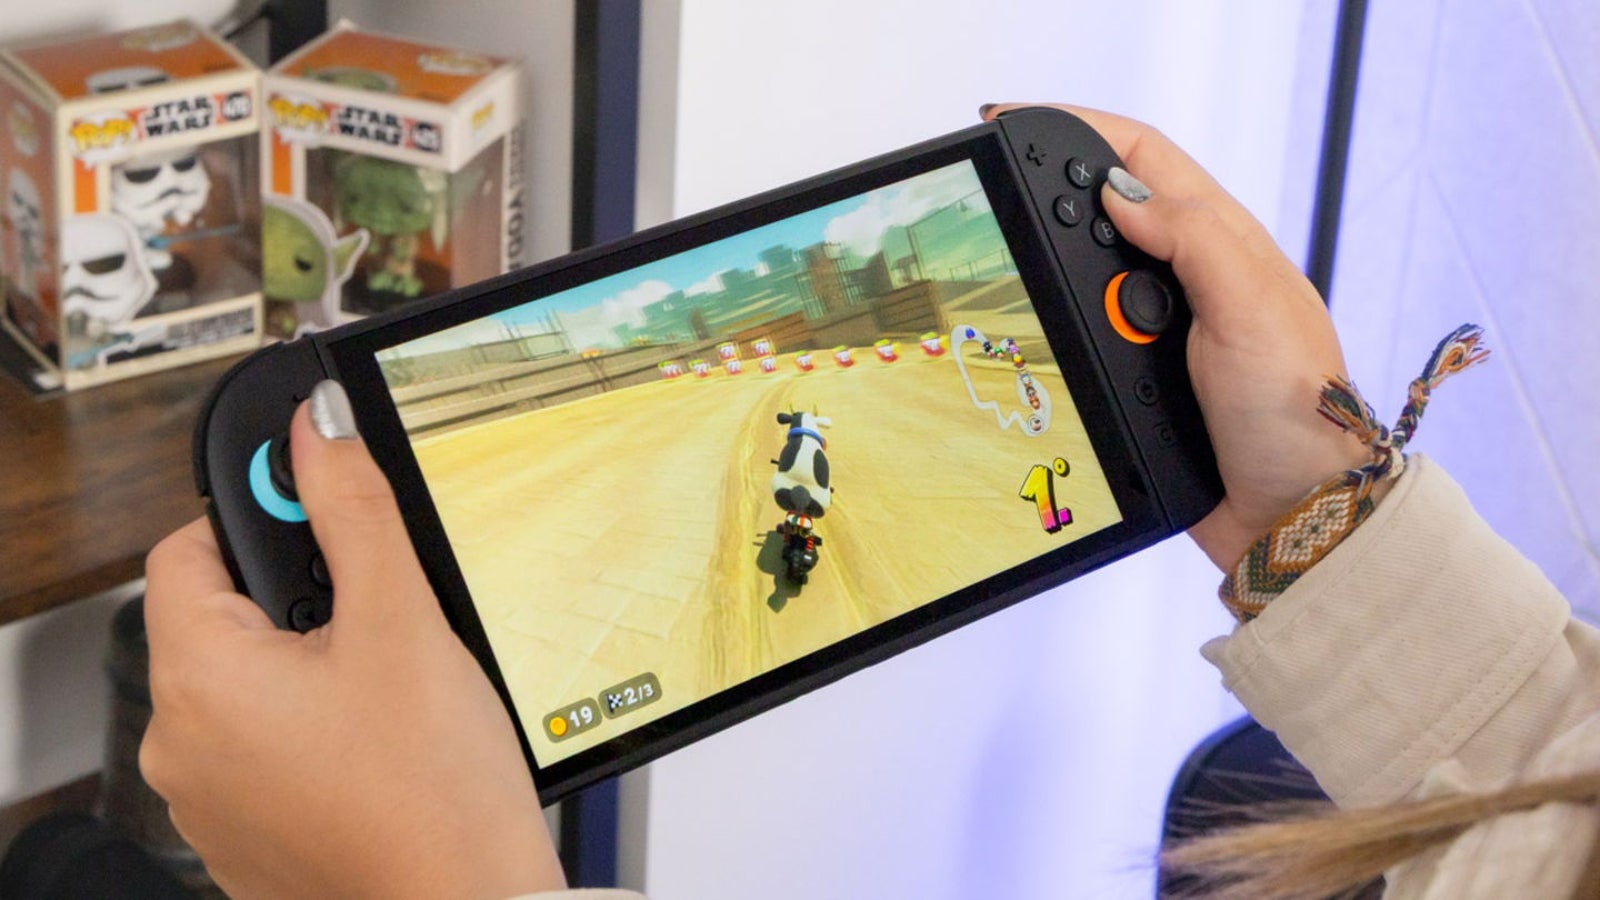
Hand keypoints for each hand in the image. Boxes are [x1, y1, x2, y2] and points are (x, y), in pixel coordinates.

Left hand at [141, 383, 563, 898]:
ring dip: (308, 667)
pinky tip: (379, 742)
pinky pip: (264, 749)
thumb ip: (353, 511)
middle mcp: (182, 745)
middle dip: (299, 600)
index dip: (259, 519)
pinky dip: (312, 730)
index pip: (187, 548)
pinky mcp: (246, 836)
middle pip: (222, 619)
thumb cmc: (435, 790)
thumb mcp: (402, 621)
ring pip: (248, 687)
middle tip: (382, 616)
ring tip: (390, 689)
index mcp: (200, 681)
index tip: (326, 517)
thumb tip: (317, 428)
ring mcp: (209, 799)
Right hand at [983, 104, 1372, 569]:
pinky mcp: (1141, 377)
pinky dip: (1055, 335)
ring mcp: (1162, 328)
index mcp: (1223, 241)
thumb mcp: (1252, 310)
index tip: (1013, 128)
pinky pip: (1081, 340)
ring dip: (1049, 282)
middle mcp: (1190, 276)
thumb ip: (1193, 240)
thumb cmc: (1297, 412)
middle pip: (1102, 211)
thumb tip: (1121, 191)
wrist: (1292, 512)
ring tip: (1015, 287)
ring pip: (1083, 279)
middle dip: (1049, 205)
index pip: (1141, 158)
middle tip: (998, 209)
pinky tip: (1031, 340)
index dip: (1079, 131)